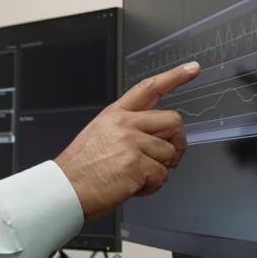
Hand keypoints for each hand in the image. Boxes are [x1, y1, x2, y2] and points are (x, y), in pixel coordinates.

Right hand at [54, 62, 200, 217]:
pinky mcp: (136, 165)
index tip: (192, 68)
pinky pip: (162, 176)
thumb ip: (128, 129)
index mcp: (116, 114)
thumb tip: (156, 138)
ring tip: (138, 176)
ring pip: (169, 153)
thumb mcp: (100, 135)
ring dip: (160, 170)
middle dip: (177, 142)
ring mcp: (131, 143)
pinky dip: (152, 186)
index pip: (149, 88)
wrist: (64, 189)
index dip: (174, 76)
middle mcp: (125, 124)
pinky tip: (134, 186)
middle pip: (172, 121)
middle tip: (169, 157)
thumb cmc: (80, 167)